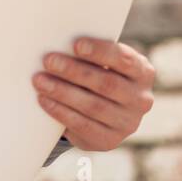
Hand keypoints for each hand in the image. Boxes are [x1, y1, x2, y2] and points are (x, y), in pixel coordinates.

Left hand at [31, 37, 155, 151]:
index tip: (76, 44)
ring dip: (63, 92)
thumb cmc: (95, 75)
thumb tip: (55, 40)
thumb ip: (87, 54)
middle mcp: (141, 99)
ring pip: (94, 106)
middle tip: (48, 60)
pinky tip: (44, 100)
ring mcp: (128, 122)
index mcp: (142, 72)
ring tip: (39, 80)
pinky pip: (84, 125)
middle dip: (75, 71)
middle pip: (107, 84)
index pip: (124, 60)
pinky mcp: (109, 140)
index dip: (101, 51)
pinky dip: (61, 111)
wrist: (101, 115)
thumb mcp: (99, 63)